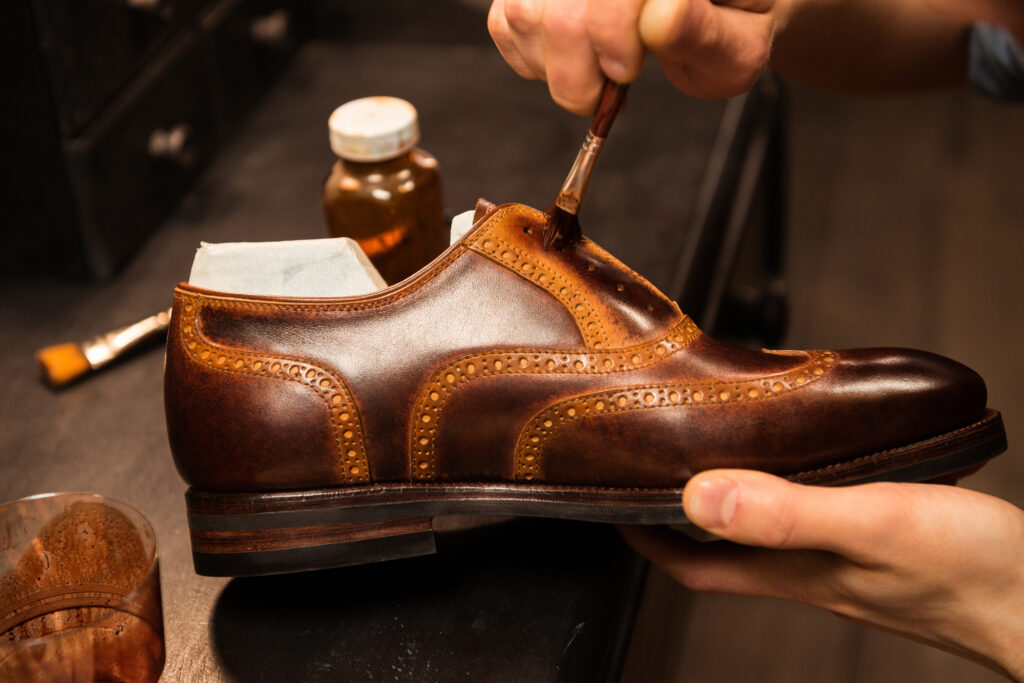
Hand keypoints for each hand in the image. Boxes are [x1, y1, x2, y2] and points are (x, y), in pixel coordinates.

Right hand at [487, 0, 781, 113]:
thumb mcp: (739, 43)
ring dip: (556, 67)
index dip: (612, 40)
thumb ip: (705, 33)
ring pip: (523, 14)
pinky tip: (568, 60)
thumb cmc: (730, 23)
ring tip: (594, 71)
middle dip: (579, 70)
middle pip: (556, 13)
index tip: (629, 70)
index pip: (609, 0)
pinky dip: (531, 58)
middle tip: (612, 83)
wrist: (720, 8)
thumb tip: (660, 18)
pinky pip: (504, 22)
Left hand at [619, 470, 1023, 679]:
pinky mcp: (875, 551)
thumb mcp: (874, 524)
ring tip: (704, 458)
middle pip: (715, 551)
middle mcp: (807, 573)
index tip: (609, 497)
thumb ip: (789, 512)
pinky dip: (780, 496)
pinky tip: (792, 468)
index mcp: (794, 572)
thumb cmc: (975, 570)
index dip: (643, 535)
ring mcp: (841, 566)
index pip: (691, 562)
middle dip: (672, 516)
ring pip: (758, 537)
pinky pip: (805, 524)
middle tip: (648, 466)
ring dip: (723, 504)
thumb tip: (698, 495)